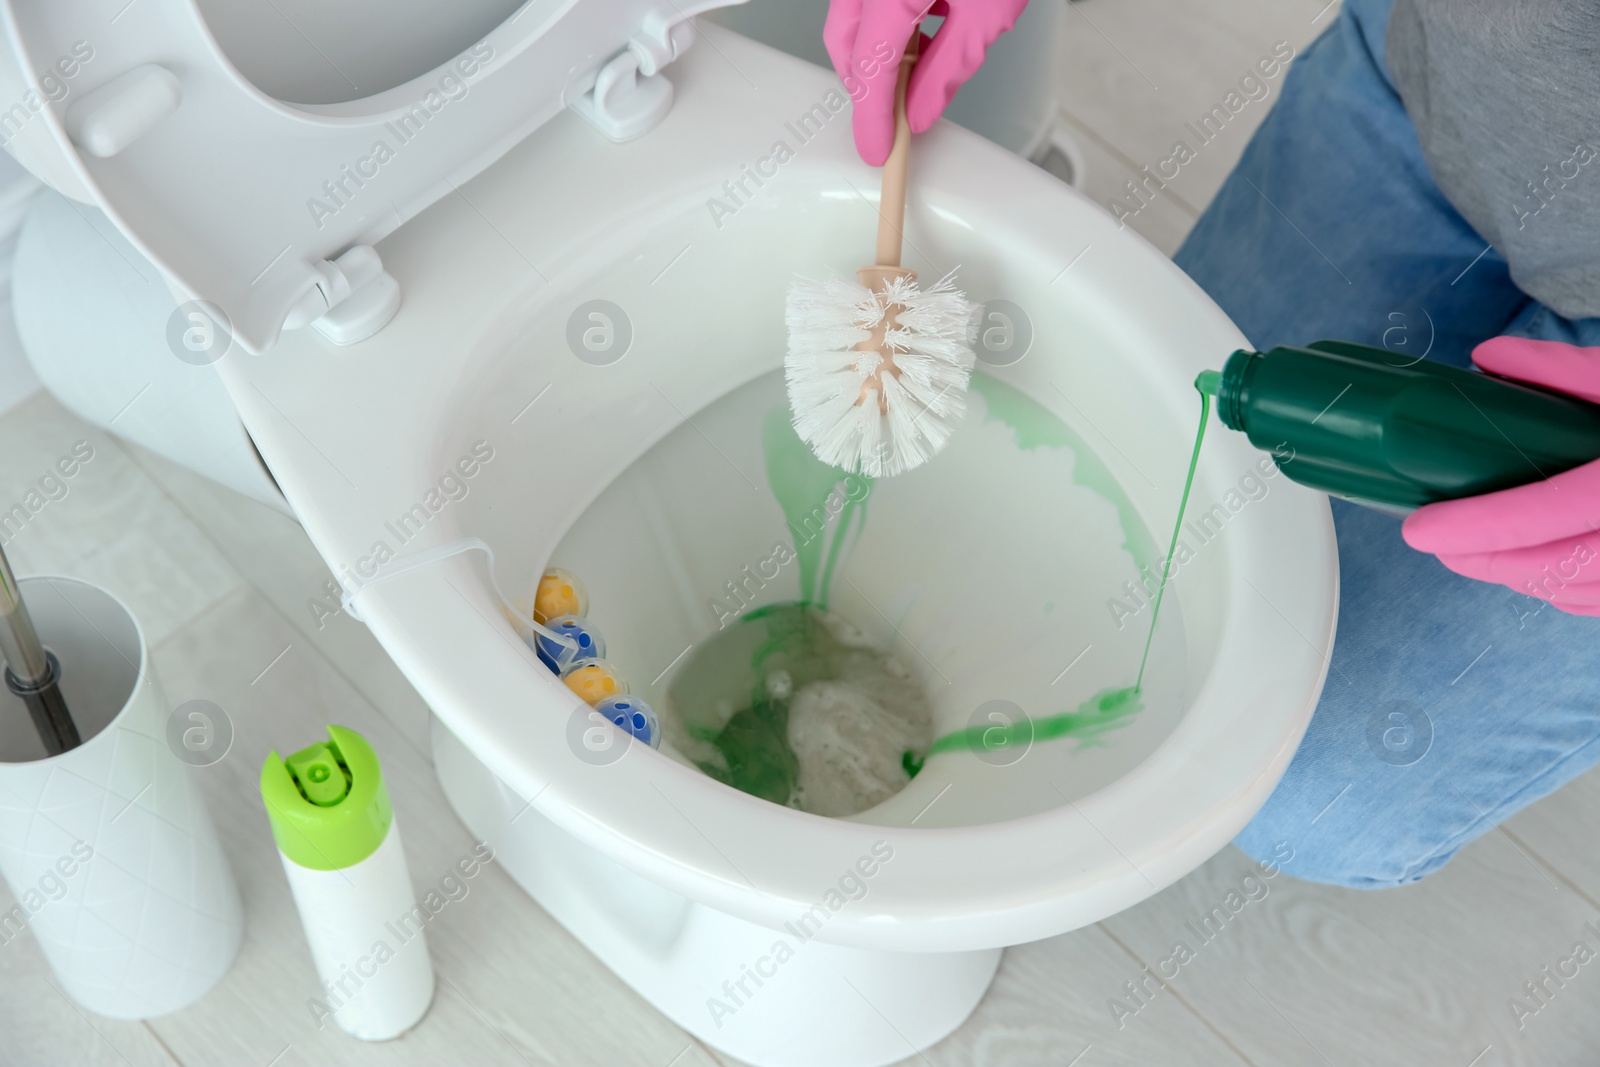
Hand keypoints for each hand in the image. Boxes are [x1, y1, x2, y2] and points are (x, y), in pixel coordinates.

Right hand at [824, 0, 1028, 165]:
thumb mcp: (987, 11)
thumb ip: (947, 67)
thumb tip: (919, 110)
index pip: (869, 69)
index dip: (871, 118)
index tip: (878, 149)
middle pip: (845, 40)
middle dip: (866, 83)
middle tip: (894, 115)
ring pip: (849, 15)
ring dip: (874, 49)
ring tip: (914, 65)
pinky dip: (882, 17)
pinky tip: (917, 25)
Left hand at [1403, 336, 1599, 613]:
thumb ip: (1564, 371)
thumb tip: (1485, 360)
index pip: (1547, 514)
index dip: (1478, 527)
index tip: (1420, 529)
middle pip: (1553, 567)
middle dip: (1485, 559)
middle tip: (1436, 542)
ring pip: (1578, 593)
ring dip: (1519, 577)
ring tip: (1473, 552)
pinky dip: (1563, 589)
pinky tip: (1535, 568)